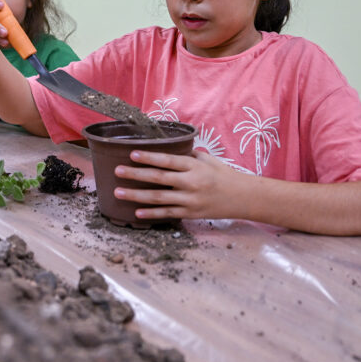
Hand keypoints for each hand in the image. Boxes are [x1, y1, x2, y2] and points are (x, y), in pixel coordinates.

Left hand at [112, 150, 243, 220]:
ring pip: (158, 198)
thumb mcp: (209, 160)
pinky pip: (167, 213)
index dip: (148, 157)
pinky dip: (151, 214)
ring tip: (118, 192)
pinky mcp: (191, 213)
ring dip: (136, 195)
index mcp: (194, 166)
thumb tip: (171, 148)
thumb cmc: (224, 175)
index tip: (131, 154)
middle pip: (158, 178)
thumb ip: (189, 154)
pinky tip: (136, 212)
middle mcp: (191, 183)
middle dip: (135, 175)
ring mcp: (190, 200)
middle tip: (117, 171)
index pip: (167, 160)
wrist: (244, 198)